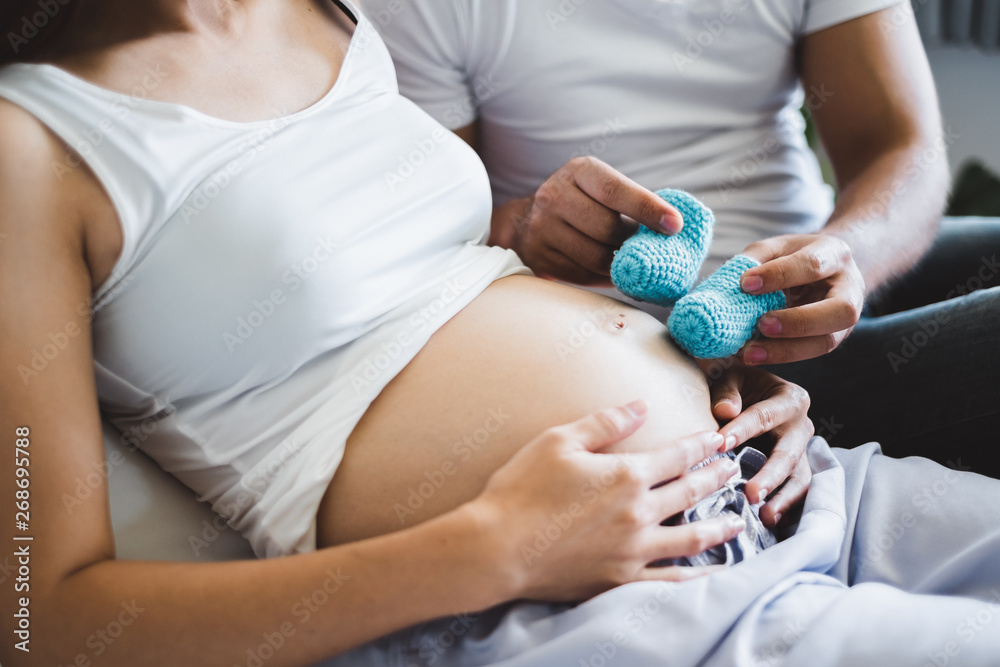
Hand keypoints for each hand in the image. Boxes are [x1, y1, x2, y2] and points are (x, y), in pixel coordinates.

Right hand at [474, 400, 745, 600]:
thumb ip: (605, 423)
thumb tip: (640, 406)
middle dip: (716, 477)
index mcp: (627, 475)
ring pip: (691, 537)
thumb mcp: (559, 441)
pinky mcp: (620, 579)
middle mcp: (639, 513)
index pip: (677, 456)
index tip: (719, 439)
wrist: (497, 547)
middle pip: (691, 492)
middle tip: (735, 469)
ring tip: (736, 520)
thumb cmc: (522, 489)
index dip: (701, 445)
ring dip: (719, 526)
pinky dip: (697, 576)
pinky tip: (711, 573)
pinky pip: (670, 580)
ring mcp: (633, 550)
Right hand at [494, 157, 683, 285]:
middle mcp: (554, 195)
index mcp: (579, 171)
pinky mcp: (539, 257)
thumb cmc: (584, 203)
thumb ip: (634, 201)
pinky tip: (607, 268)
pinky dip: (603, 276)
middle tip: (640, 244)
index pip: (616, 191)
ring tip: (624, 257)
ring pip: (596, 257)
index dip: (648, 209)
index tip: (675, 225)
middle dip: (630, 241)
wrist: (527, 221)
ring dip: (619, 263)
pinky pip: (583, 276)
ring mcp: (541, 228)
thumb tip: (674, 228)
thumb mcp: (602, 187)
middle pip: (607, 229)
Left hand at [699, 360, 812, 527]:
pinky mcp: (796, 471)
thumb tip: (726, 411)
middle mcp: (801, 427)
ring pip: (799, 479)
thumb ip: (727, 391)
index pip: (764, 416)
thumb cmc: (736, 386)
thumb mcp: (730, 377)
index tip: (721, 444)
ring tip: (765, 516)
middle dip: (771, 475)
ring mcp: (802, 452)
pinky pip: (797, 492)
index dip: (743, 429)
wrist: (747, 394)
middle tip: (751, 493)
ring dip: (783, 499)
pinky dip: (786, 507)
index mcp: (789, 399)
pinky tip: (770, 522)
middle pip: (788, 455)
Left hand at [739, 233, 864, 364]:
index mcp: (835, 254)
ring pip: (827, 341)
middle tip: (762, 325)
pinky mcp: (832, 338)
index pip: (812, 265)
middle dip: (799, 321)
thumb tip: (733, 282)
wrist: (824, 270)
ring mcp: (844, 318)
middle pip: (840, 310)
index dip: (779, 275)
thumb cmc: (795, 256)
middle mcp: (849, 288)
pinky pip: (811, 352)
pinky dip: (781, 356)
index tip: (746, 284)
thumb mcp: (775, 247)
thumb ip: (756, 259)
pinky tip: (754, 355)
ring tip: (750, 352)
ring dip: (786, 350)